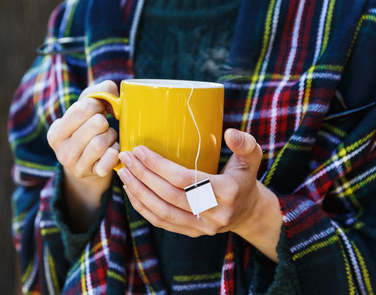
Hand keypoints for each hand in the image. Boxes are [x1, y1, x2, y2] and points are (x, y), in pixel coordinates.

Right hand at [47, 80, 119, 229]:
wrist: (87, 166)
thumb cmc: (87, 131)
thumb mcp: (86, 110)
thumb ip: (97, 92)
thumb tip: (110, 89)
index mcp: (56, 132)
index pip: (83, 108)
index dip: (97, 104)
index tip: (99, 109)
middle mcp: (61, 151)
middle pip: (96, 124)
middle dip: (104, 122)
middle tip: (103, 126)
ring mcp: (76, 165)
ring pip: (102, 142)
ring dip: (111, 137)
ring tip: (108, 137)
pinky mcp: (92, 175)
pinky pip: (110, 159)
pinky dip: (116, 152)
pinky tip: (112, 150)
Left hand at [117, 128, 282, 260]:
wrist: (248, 212)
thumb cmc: (244, 179)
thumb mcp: (252, 158)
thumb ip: (244, 144)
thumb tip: (229, 133)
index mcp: (227, 192)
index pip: (185, 179)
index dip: (159, 165)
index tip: (140, 150)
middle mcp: (214, 214)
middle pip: (169, 195)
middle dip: (143, 175)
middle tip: (126, 157)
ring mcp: (202, 227)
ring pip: (162, 211)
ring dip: (138, 191)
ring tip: (124, 172)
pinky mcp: (192, 233)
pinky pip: (162, 223)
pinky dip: (143, 207)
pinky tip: (131, 191)